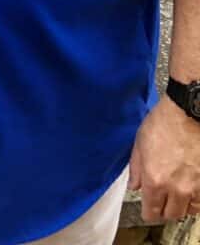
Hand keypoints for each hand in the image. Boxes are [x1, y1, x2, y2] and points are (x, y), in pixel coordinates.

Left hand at [129, 95, 199, 220]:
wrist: (188, 114)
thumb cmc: (162, 123)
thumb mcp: (139, 143)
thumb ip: (136, 169)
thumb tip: (134, 186)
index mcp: (155, 181)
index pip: (151, 212)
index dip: (148, 212)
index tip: (148, 209)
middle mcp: (176, 189)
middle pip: (170, 214)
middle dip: (163, 210)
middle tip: (160, 201)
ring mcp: (195, 187)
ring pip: (188, 211)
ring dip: (181, 206)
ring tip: (175, 195)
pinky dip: (195, 200)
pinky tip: (189, 190)